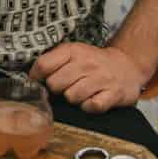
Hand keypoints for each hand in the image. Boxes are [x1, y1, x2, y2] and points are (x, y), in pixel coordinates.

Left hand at [29, 43, 147, 113]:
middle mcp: (87, 63)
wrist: (127, 66)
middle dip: (58, 89)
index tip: (39, 82)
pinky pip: (91, 106)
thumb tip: (29, 79)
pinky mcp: (113, 94)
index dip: (36, 77)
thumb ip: (52, 62)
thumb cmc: (94, 63)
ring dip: (74, 99)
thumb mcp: (73, 53)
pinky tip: (93, 99)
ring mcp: (101, 78)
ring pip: (71, 97)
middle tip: (68, 86)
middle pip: (55, 84)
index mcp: (73, 51)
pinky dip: (89, 107)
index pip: (43, 65)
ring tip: (82, 92)